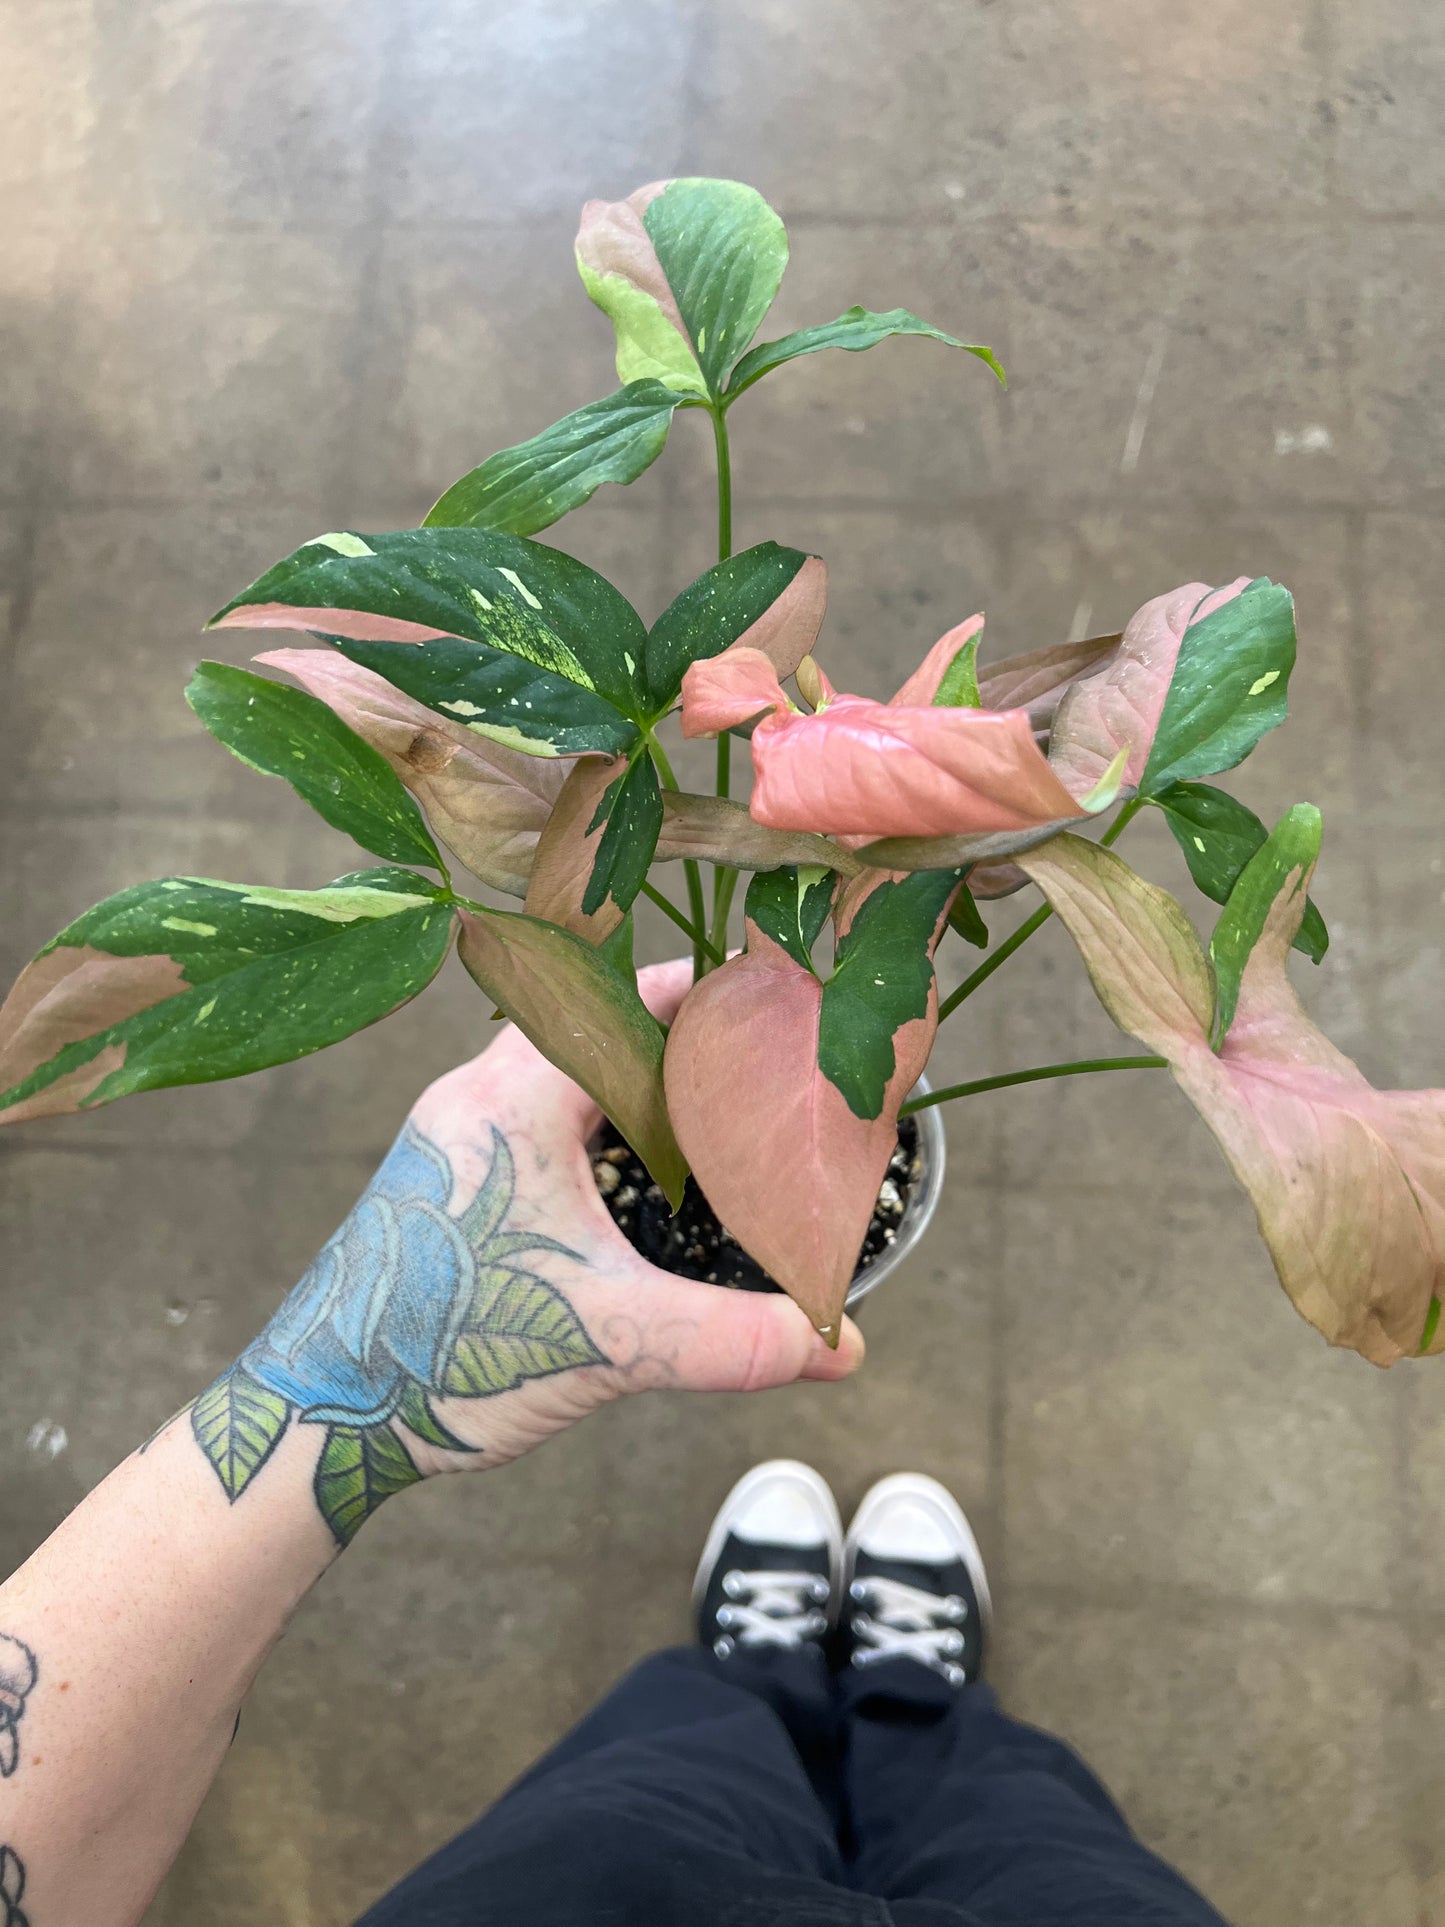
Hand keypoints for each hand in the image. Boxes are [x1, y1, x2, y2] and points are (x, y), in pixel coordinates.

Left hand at [190, 960, 863, 1545]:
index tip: (780, 991)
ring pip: (563, 1069)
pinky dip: (597, 1120)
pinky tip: (636, 1176)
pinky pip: (536, 1111)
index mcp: (515, 1098)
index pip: (626, 998)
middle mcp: (476, 1095)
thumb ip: (732, 1341)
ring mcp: (454, 1134)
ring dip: (636, 1079)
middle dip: (684, 1033)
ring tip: (715, 1111)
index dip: (708, 988)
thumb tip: (842, 1346)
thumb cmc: (441, 1354)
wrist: (315, 1413)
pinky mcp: (444, 1176)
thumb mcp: (608, 1341)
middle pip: (599, 1023)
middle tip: (764, 1059)